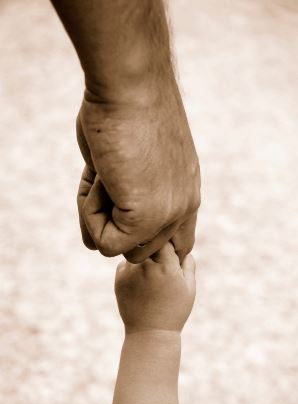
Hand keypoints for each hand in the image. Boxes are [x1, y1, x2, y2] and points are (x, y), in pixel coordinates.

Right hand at [77, 78, 200, 262]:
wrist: (130, 84)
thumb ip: (117, 204)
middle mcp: (185, 207)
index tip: (121, 209)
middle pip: (143, 252)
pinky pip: (105, 242)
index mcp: (186, 192)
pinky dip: (90, 213)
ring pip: (123, 251)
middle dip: (115, 224)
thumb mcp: (128, 164)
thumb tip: (92, 246)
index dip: (146, 238)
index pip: (179, 243)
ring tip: (104, 174)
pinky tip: (101, 175)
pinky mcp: (147, 219)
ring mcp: (170, 215)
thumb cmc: (125, 111)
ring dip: (101, 218)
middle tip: (106, 180)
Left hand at [115, 242, 195, 332]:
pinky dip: (132, 268)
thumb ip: (188, 263)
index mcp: (167, 267)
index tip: (171, 251)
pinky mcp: (119, 278)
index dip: (168, 242)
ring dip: (143, 258)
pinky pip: (126, 263)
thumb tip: (182, 246)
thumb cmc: (174, 311)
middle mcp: (147, 266)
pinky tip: (140, 285)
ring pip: (137, 252)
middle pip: (149, 243)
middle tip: (160, 263)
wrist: (149, 333)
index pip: (165, 238)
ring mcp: (130, 272)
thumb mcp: (189, 288)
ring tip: (150, 278)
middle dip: (155, 248)